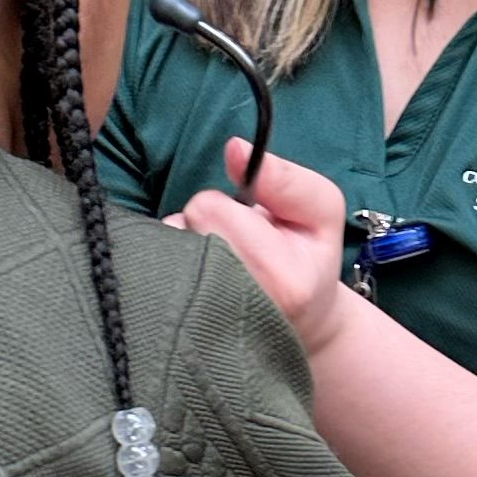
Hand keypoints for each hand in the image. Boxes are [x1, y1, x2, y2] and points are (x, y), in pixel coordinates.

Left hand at [176, 144, 350, 356]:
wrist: (303, 322)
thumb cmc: (309, 256)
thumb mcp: (322, 207)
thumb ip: (283, 177)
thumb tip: (234, 148)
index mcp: (279, 275)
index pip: (207, 207)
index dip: (224, 205)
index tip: (250, 222)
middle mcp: (238, 303)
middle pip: (183, 225)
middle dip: (204, 224)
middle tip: (236, 245)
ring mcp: (206, 320)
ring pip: (165, 249)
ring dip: (188, 247)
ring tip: (221, 265)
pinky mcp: (181, 328)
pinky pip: (154, 274)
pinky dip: (171, 270)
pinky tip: (201, 283)